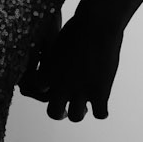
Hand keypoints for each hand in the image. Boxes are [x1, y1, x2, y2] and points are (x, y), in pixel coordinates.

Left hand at [17, 4, 122, 122]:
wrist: (97, 24)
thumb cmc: (78, 27)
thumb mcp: (59, 43)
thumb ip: (56, 58)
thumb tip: (58, 62)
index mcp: (48, 72)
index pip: (39, 92)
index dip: (47, 91)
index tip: (54, 87)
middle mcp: (61, 85)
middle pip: (53, 112)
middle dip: (59, 112)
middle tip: (66, 109)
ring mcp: (80, 91)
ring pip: (76, 117)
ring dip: (80, 112)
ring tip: (86, 107)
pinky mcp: (100, 92)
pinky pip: (100, 114)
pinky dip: (101, 112)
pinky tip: (103, 104)